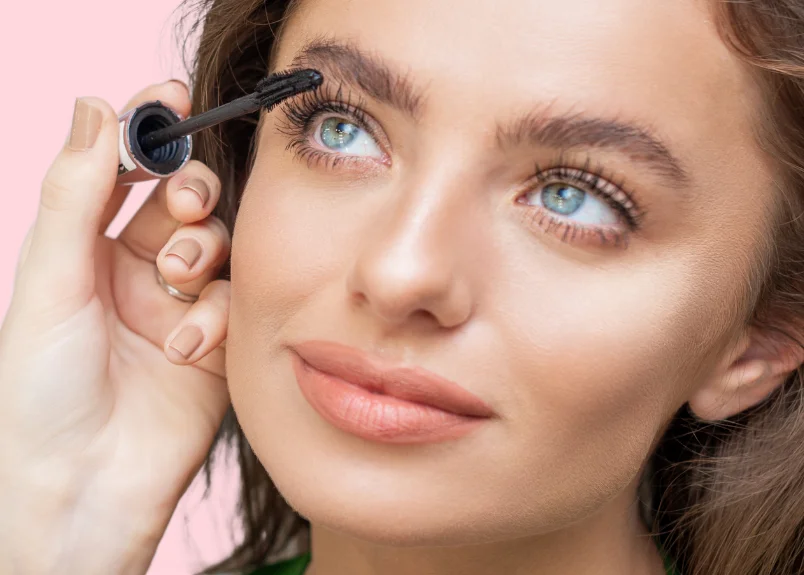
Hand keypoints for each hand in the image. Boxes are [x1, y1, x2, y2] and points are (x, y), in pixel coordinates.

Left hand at [0, 81, 230, 574]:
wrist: (77, 484)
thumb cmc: (40, 389)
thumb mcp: (50, 278)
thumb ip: (77, 193)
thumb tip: (94, 107)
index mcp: (90, 250)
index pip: (129, 173)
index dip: (151, 133)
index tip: (172, 99)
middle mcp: (140, 273)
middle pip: (188, 203)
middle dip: (192, 191)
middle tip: (186, 200)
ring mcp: (183, 308)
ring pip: (221, 248)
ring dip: (205, 253)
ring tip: (178, 282)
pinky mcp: (217, 346)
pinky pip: (235, 305)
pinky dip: (215, 317)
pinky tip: (184, 347)